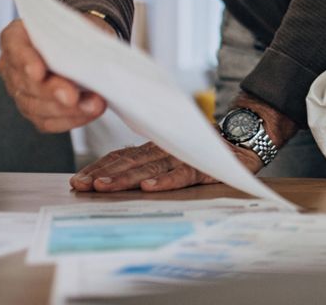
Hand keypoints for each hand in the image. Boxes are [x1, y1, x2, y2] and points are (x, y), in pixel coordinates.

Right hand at [0, 18, 107, 132]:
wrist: (86, 46)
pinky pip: (47, 121)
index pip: (15, 46)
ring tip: (92, 105)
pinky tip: (88, 113)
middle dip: (51, 92)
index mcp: (17, 36)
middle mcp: (13, 65)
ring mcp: (20, 90)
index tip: (38, 72)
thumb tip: (89, 56)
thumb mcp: (79, 25)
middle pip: (25, 83)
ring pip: (35, 106)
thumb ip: (76, 37)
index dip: (25, 60)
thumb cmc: (79, 33)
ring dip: (66, 110)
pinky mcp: (34, 110)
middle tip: (72, 96)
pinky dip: (70, 119)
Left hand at [68, 90, 295, 191]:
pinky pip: (182, 174)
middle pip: (129, 161)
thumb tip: (116, 175)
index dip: (100, 167)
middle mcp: (166, 149)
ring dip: (125, 178)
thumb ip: (151, 161)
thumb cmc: (209, 150)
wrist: (247, 137)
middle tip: (80, 185)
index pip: (122, 156)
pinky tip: (148, 187)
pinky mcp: (204, 166)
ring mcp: (184, 156)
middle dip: (103, 174)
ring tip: (104, 187)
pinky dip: (165, 181)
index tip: (77, 180)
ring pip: (149, 167)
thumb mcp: (176, 154)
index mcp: (156, 147)